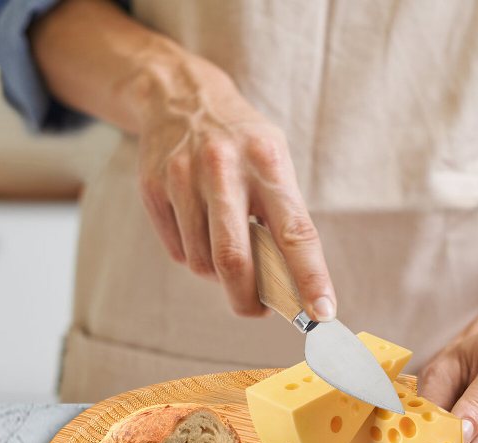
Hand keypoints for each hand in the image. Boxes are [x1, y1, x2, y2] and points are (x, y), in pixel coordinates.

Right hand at [136, 55, 334, 318]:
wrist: (180, 95)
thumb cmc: (243, 144)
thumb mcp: (274, 163)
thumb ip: (282, 219)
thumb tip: (289, 288)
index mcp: (268, 163)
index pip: (295, 233)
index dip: (311, 278)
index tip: (323, 312)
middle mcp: (223, 168)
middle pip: (234, 259)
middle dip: (247, 299)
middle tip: (256, 310)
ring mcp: (183, 177)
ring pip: (202, 263)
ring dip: (219, 275)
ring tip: (226, 251)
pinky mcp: (153, 188)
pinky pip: (178, 251)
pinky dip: (195, 257)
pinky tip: (200, 231)